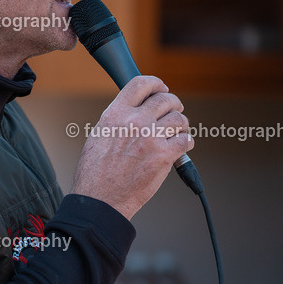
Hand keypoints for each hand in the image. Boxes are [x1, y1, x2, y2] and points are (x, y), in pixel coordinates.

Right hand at [71, 76, 192, 219]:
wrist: (101, 200)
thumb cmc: (96, 173)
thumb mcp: (99, 135)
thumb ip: (118, 119)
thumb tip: (135, 110)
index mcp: (115, 114)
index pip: (140, 84)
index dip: (156, 83)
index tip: (162, 88)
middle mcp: (134, 121)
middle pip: (165, 99)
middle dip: (174, 104)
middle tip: (176, 111)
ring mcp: (150, 137)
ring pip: (179, 118)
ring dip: (182, 125)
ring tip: (178, 132)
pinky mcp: (164, 156)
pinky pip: (186, 140)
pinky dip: (186, 143)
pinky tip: (180, 148)